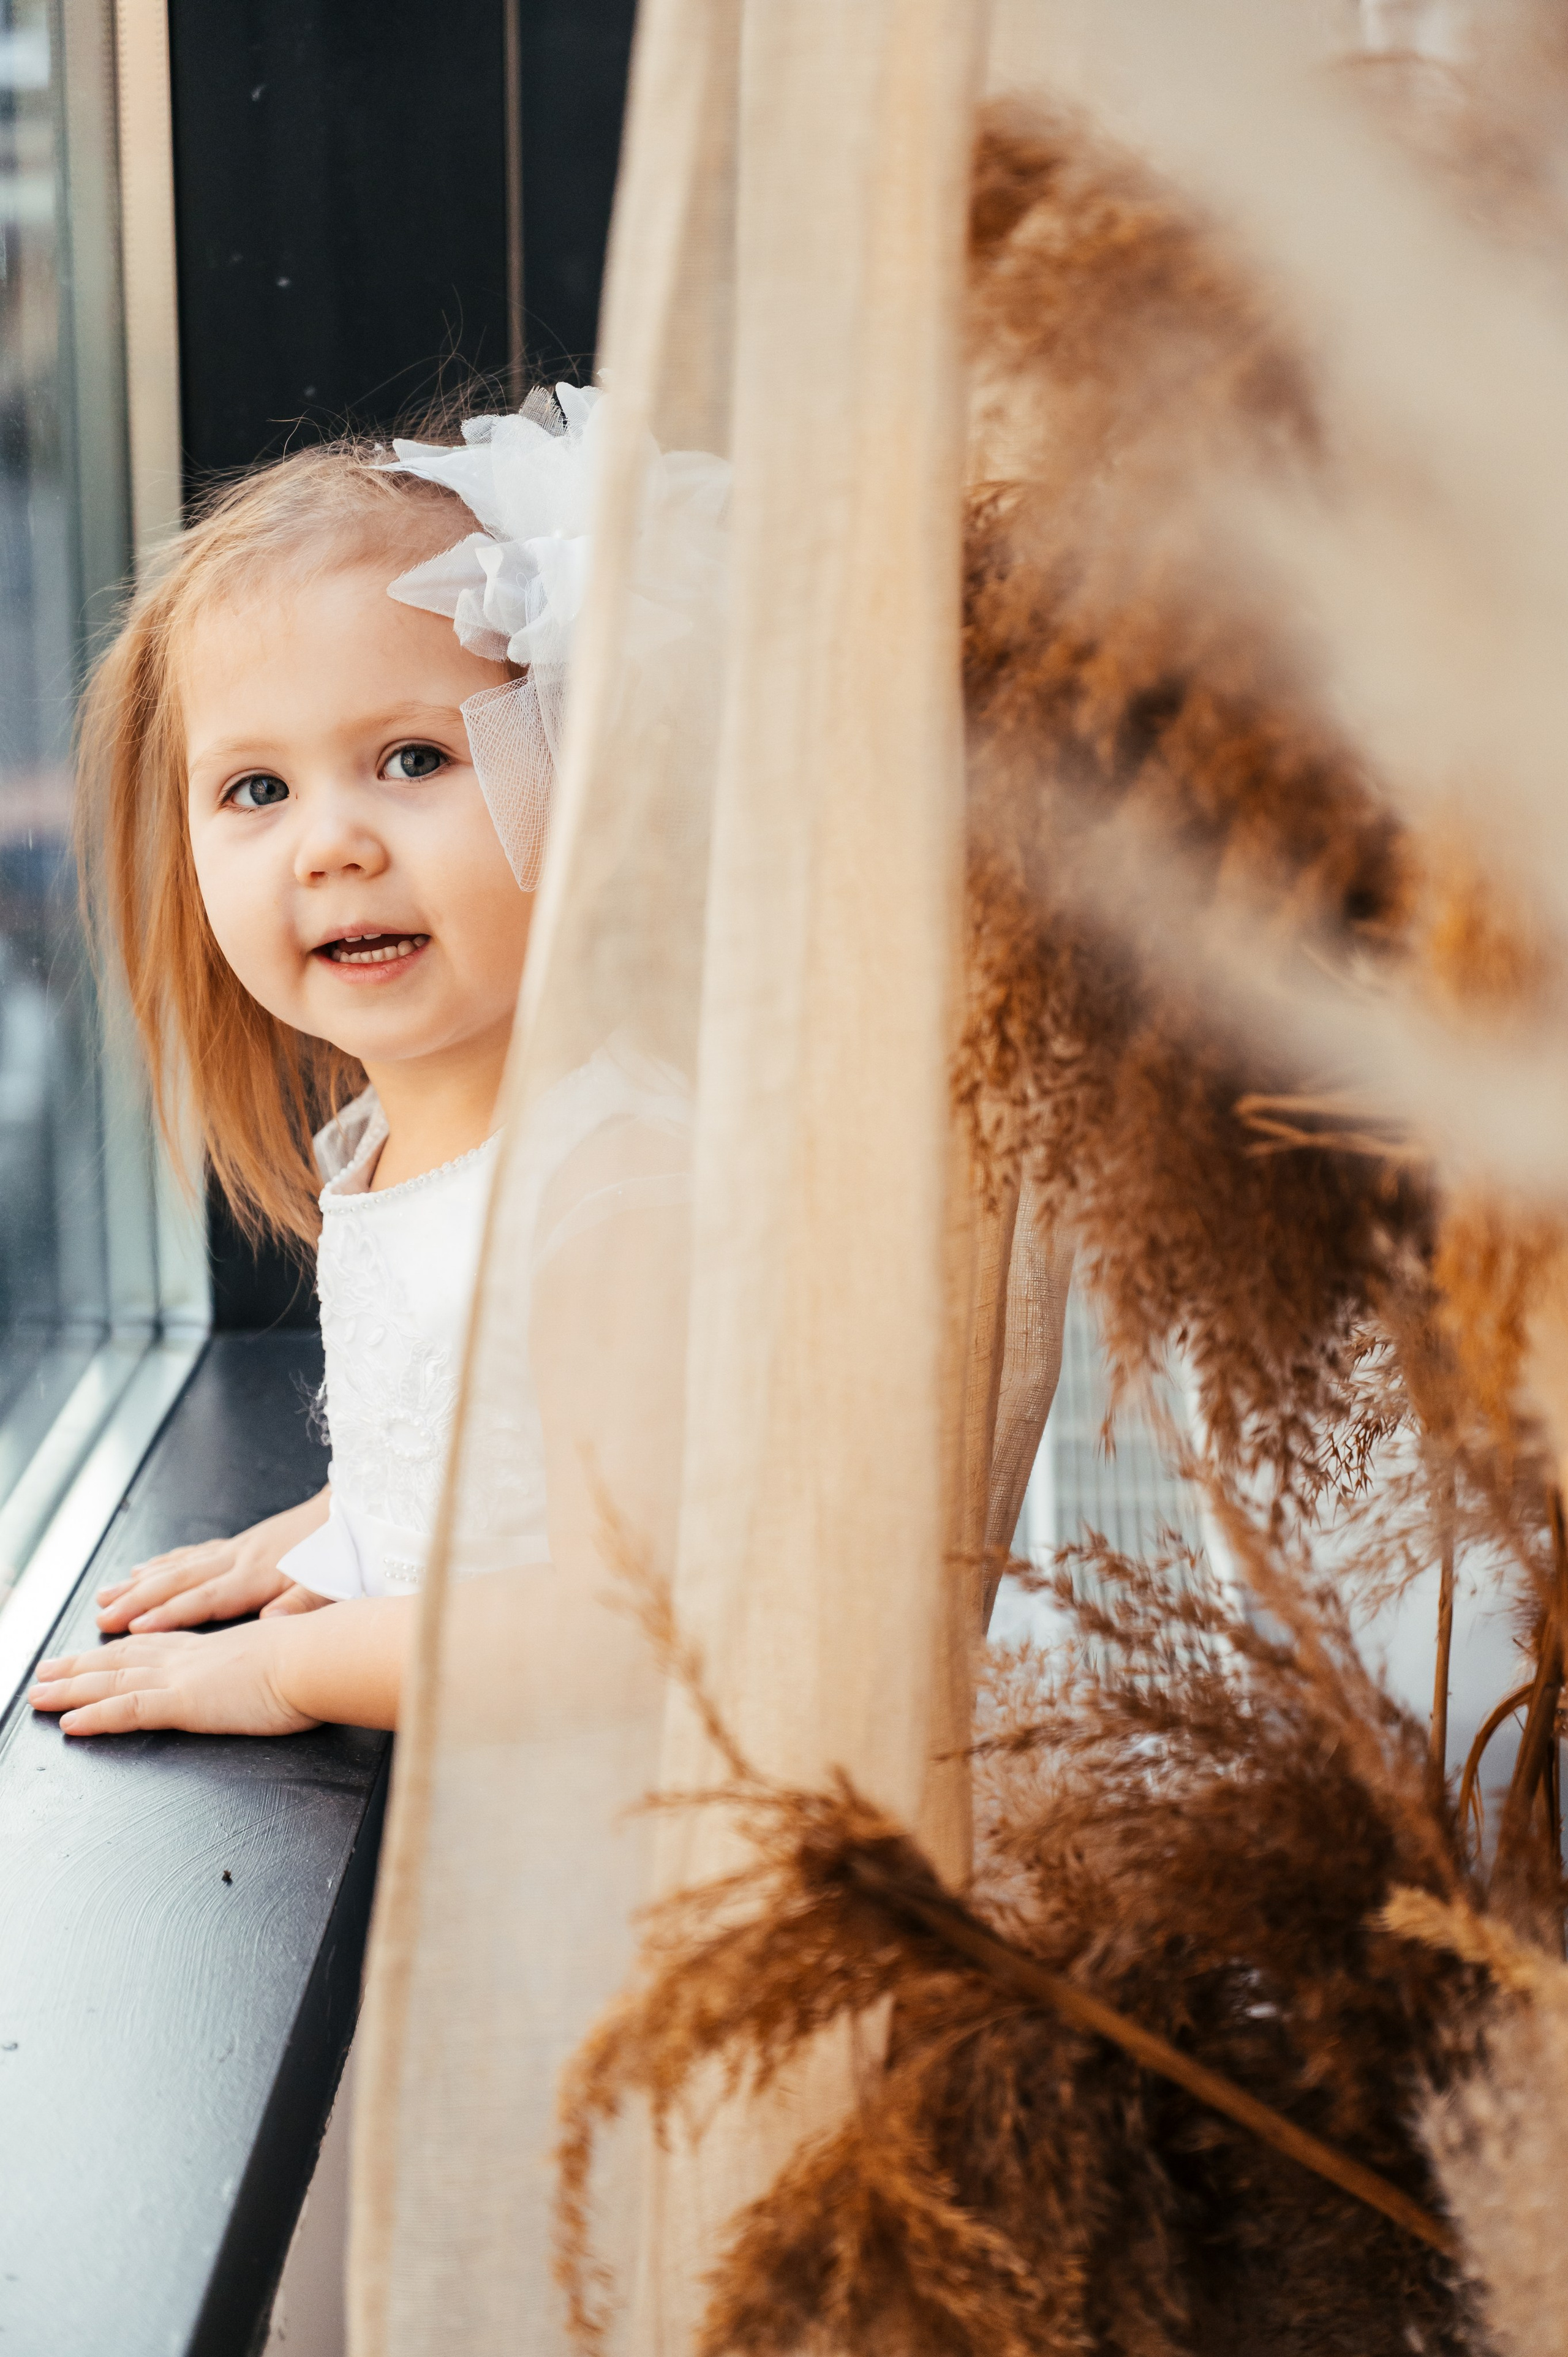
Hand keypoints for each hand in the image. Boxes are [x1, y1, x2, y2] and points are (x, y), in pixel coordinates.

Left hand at [29, 1622, 320, 1738]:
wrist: (320, 1657)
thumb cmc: (315, 1660)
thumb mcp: (286, 1657)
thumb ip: (269, 1664)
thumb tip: (278, 1672)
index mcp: (214, 1647)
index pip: (155, 1645)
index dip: (120, 1647)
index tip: (97, 1646)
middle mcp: (189, 1656)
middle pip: (122, 1658)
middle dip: (80, 1666)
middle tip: (45, 1672)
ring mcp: (183, 1677)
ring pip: (112, 1681)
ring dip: (71, 1689)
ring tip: (38, 1696)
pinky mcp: (184, 1700)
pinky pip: (128, 1709)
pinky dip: (96, 1715)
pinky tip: (70, 1724)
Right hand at [95, 1489, 331, 1632]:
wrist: (354, 1511)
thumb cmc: (343, 1554)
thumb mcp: (331, 1586)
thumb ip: (300, 1605)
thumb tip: (270, 1622)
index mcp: (258, 1575)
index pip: (204, 1599)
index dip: (167, 1614)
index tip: (132, 1628)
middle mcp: (239, 1559)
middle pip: (179, 1581)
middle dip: (136, 1599)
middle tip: (101, 1616)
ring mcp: (237, 1548)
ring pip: (178, 1565)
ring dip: (140, 1581)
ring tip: (106, 1594)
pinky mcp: (242, 1542)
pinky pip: (193, 1552)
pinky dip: (165, 1562)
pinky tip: (146, 1568)